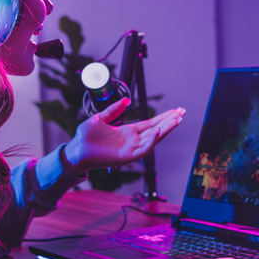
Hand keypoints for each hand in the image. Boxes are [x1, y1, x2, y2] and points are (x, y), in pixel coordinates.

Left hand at [62, 97, 184, 173]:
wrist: (76, 150)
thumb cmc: (85, 137)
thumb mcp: (100, 118)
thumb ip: (114, 110)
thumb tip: (126, 100)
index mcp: (128, 132)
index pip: (151, 123)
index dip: (163, 117)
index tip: (175, 110)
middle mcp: (133, 141)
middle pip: (156, 130)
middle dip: (169, 122)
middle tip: (182, 112)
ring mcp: (131, 150)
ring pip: (153, 139)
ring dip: (165, 130)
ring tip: (176, 120)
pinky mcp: (126, 157)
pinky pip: (143, 150)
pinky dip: (151, 141)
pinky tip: (157, 131)